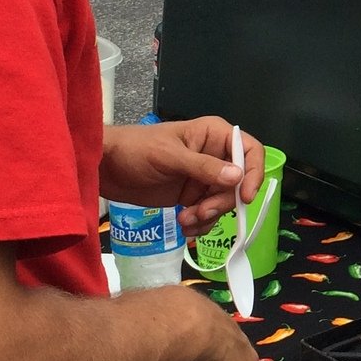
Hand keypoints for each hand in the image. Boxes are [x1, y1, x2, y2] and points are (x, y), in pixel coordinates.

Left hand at [100, 118, 262, 235]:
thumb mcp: (170, 156)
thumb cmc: (136, 150)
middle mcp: (214, 156)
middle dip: (221, 202)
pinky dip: (200, 224)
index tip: (244, 198)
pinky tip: (184, 224)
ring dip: (209, 216)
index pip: (250, 151)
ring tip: (185, 220)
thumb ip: (204, 167)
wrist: (106, 168)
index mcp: (214, 135)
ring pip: (224, 202)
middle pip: (239, 183)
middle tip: (201, 212)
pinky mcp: (192, 197)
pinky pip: (209, 214)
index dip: (254, 173)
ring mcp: (203, 178)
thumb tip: (237, 177)